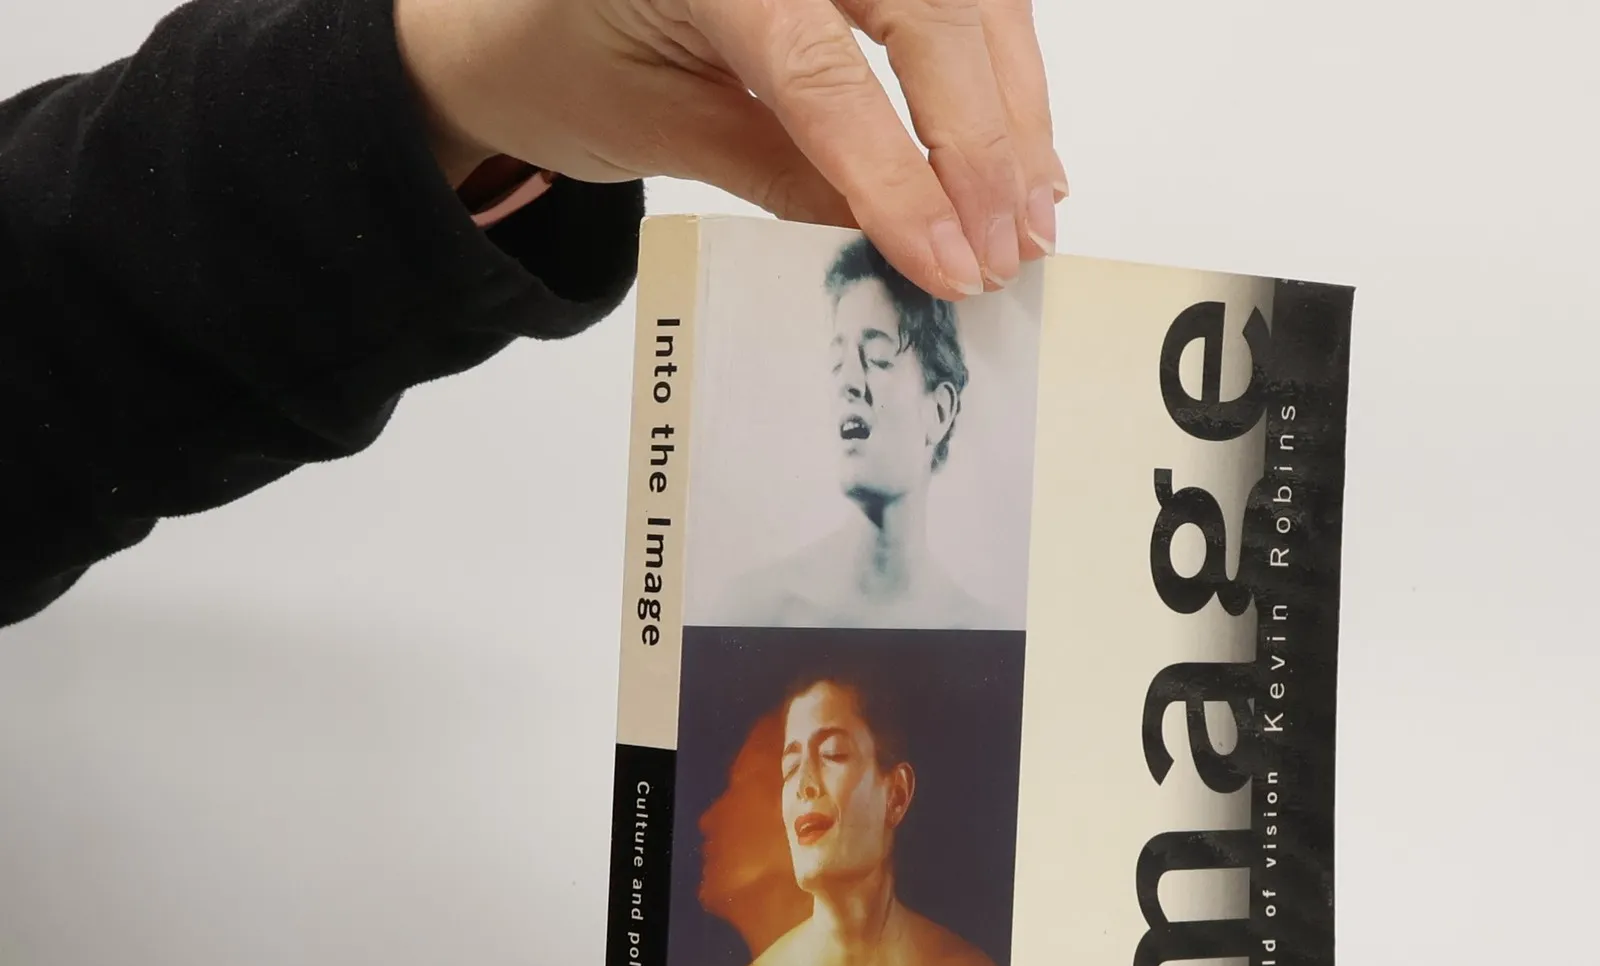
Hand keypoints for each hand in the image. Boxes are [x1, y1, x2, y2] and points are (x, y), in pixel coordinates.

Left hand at [394, 0, 1064, 298]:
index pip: (821, 69)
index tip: (949, 264)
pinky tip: (1024, 154)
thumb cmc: (570, 57)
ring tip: (1033, 220)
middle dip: (980, 144)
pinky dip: (1005, 70)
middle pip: (925, 12)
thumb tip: (896, 247)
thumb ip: (780, 174)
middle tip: (1006, 255)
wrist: (525, 7)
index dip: (898, 176)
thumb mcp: (661, 128)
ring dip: (1014, 110)